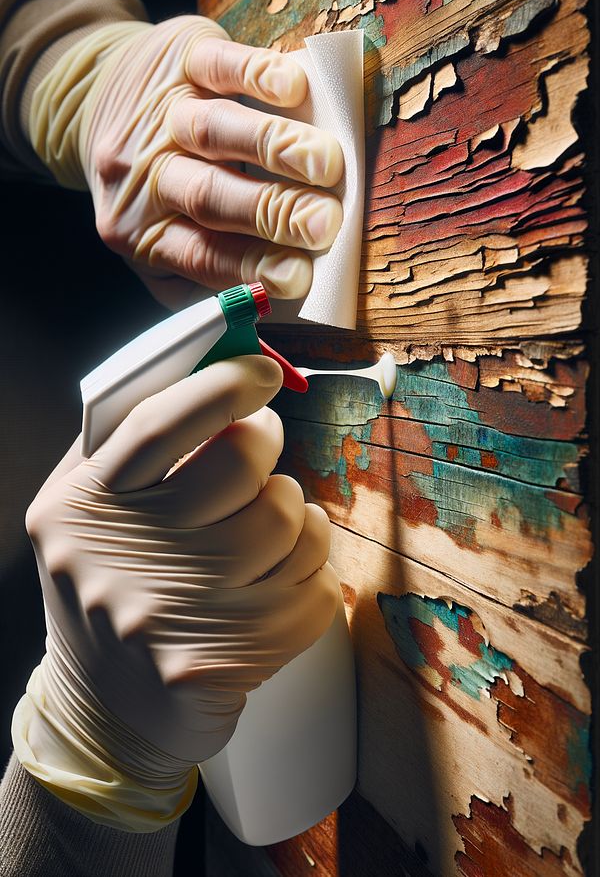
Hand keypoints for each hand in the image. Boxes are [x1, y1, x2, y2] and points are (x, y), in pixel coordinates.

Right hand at [13, 356, 338, 829]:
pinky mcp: (224, 659)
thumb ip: (128, 441)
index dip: (223, 387)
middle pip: (241, 463)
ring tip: (268, 529)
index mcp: (84, 506)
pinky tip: (280, 583)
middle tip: (260, 452)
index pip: (160, 424)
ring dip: (295, 513)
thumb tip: (208, 369)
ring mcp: (175, 612)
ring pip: (289, 517)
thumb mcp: (87, 510)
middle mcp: (123, 557)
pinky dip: (313, 573)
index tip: (262, 370)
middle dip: (266, 444)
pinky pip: (315, 584)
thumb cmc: (110, 586)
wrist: (105, 711)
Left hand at [30, 16, 343, 305]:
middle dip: (273, 212)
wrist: (104, 96)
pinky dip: (257, 76)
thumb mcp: (159, 241)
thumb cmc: (156, 184)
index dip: (252, 268)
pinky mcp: (180, 58)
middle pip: (208, 197)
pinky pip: (217, 67)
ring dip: (274, 147)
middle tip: (326, 223)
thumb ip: (206, 275)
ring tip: (327, 163)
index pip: (201, 255)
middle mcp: (146, 175)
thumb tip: (275, 298)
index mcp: (145, 231)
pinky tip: (295, 89)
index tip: (301, 277)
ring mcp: (162, 114)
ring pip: (214, 131)